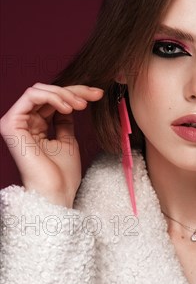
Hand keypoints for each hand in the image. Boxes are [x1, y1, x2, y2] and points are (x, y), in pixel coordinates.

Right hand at [0, 83, 103, 207]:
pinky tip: (68, 108)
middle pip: (47, 92)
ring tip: (81, 105)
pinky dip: (53, 97)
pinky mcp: (11, 125)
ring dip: (64, 93)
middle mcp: (23, 123)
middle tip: (94, 96)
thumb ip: (64, 120)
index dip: (75, 93)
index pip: (53, 100)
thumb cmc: (63, 174)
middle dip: (73, 90)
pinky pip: (31, 96)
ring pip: (39, 90)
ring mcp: (15, 123)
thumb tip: (70, 102)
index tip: (97, 95)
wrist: (57, 193)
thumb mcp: (68, 139)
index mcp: (35, 126)